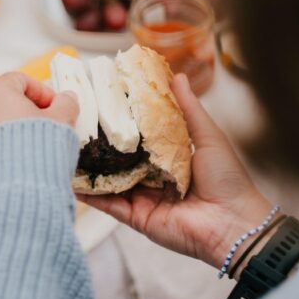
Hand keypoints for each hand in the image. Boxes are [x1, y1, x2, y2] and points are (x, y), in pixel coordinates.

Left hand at [0, 72, 78, 168]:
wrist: (17, 192)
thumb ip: (66, 104)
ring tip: (23, 149)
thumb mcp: (62, 121)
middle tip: (42, 128)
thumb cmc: (39, 151)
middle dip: (21, 112)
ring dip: (2, 132)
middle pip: (0, 102)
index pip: (20, 81)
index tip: (55, 107)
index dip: (42, 92)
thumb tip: (67, 98)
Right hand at [79, 74, 272, 271]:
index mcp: (170, 158)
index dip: (123, 121)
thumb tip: (176, 76)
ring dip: (90, 167)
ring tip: (66, 148)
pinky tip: (71, 180)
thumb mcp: (208, 136)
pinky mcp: (135, 217)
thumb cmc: (226, 179)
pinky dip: (91, 194)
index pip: (140, 137)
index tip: (103, 102)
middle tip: (76, 123)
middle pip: (120, 158)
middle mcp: (153, 177)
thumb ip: (188, 109)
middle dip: (100, 144)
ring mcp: (142, 198)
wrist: (231, 223)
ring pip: (110, 180)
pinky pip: (109, 204)